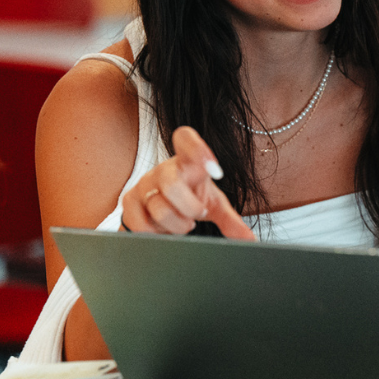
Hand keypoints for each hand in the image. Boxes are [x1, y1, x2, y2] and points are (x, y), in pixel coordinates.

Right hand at [120, 126, 254, 239]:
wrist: (164, 206)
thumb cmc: (191, 198)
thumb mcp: (214, 204)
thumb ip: (231, 219)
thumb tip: (250, 240)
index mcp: (186, 161)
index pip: (185, 138)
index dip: (197, 149)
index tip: (214, 168)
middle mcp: (162, 169)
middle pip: (171, 184)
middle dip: (189, 208)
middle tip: (198, 214)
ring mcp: (143, 185)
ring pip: (159, 209)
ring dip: (176, 225)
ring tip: (183, 224)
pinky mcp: (128, 203)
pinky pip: (141, 223)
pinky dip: (157, 233)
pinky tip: (163, 230)